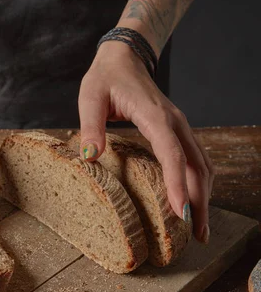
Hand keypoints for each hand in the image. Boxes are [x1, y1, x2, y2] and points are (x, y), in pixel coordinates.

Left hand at [78, 41, 213, 243]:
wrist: (124, 57)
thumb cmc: (105, 77)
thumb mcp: (90, 97)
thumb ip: (91, 126)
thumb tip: (89, 158)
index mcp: (155, 116)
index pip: (171, 154)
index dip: (177, 184)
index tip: (181, 212)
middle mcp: (174, 123)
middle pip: (196, 165)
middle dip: (200, 200)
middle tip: (198, 234)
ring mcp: (179, 127)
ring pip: (201, 164)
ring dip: (204, 195)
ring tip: (200, 228)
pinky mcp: (176, 131)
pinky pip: (194, 160)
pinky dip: (198, 183)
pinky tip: (193, 201)